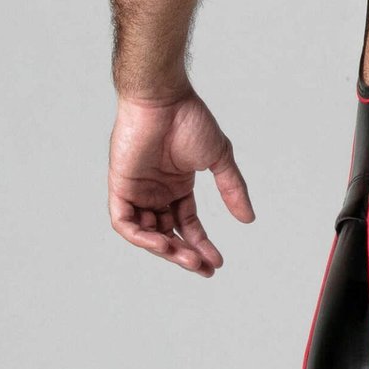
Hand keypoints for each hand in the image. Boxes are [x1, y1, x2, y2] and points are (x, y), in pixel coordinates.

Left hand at [107, 87, 254, 276]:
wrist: (165, 100)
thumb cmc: (190, 120)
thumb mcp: (218, 159)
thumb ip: (232, 188)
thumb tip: (248, 219)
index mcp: (177, 186)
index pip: (187, 224)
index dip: (201, 244)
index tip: (217, 262)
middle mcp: (155, 192)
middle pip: (168, 234)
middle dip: (185, 254)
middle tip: (204, 268)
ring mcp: (137, 190)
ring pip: (146, 233)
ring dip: (166, 249)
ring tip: (188, 258)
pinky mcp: (120, 187)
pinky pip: (125, 223)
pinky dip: (142, 237)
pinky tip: (164, 243)